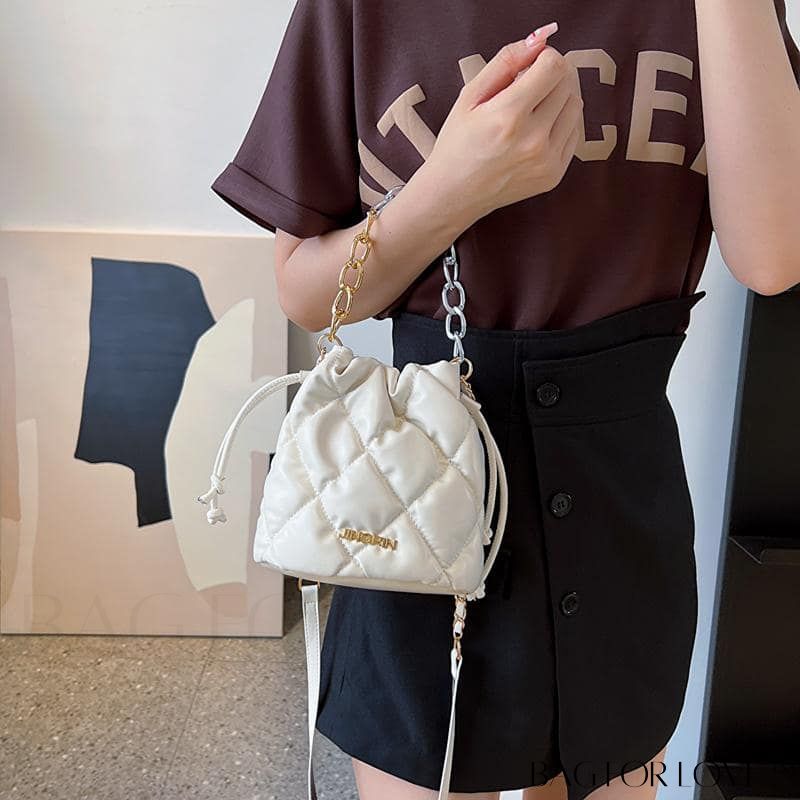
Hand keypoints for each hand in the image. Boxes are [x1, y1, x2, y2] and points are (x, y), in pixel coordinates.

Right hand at [428, 31, 583, 220]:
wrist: (454, 194)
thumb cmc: (458, 144)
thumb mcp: (469, 96)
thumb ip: (506, 61)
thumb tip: (540, 39)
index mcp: (508, 117)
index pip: (553, 66)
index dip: (544, 58)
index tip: (531, 65)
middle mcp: (532, 140)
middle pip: (566, 83)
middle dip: (550, 76)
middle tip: (528, 87)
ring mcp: (546, 160)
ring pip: (576, 106)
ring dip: (559, 97)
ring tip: (533, 108)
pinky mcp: (554, 175)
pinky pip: (575, 132)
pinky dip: (561, 122)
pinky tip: (538, 128)